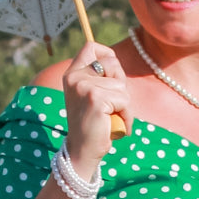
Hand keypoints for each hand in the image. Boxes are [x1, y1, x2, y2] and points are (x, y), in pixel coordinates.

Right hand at [62, 42, 132, 175]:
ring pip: (121, 85)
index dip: (107, 55)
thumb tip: (114, 62)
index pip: (91, 47)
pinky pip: (124, 100)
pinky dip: (127, 116)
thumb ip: (98, 79)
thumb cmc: (92, 126)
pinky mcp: (96, 99)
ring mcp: (84, 87)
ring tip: (112, 118)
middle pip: (112, 64)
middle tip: (113, 104)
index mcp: (72, 74)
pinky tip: (116, 126)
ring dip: (124, 105)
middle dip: (120, 83)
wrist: (82, 152)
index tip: (112, 74)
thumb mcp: (91, 96)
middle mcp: (75, 77)